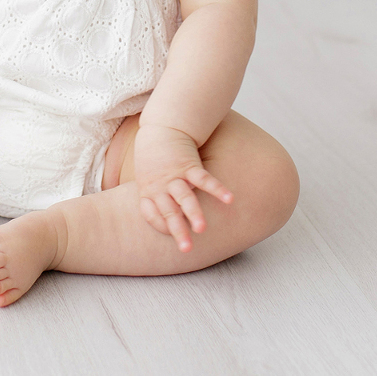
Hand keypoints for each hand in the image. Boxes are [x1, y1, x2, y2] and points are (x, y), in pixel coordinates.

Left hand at [131, 123, 233, 251]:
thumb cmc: (155, 156)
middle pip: (169, 212)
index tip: (171, 236)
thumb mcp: (147, 177)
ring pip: (185, 197)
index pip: (152, 216)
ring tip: (202, 229)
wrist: (161, 127)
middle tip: (186, 249)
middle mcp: (161, 187)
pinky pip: (204, 179)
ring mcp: (175, 176)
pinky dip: (217, 189)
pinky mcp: (189, 165)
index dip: (160, 226)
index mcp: (149, 192)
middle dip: (178, 231)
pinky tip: (230, 199)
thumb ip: (156, 196)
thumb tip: (166, 216)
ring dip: (194, 213)